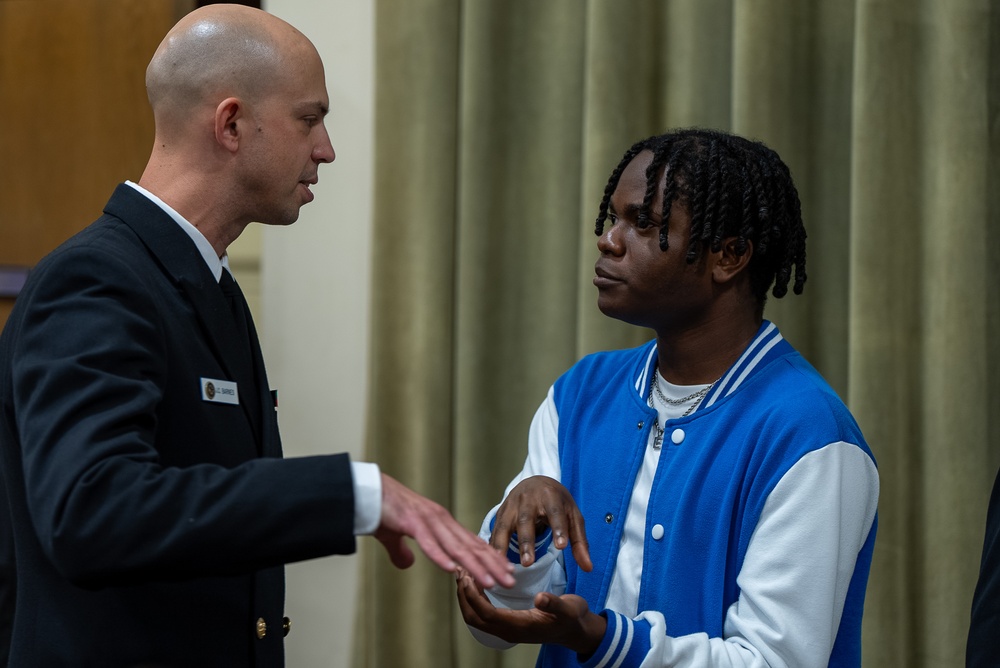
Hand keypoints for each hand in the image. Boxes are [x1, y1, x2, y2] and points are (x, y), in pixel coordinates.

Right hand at [374, 473, 514, 588]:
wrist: (367, 490)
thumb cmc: (383, 511)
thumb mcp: (395, 536)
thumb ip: (403, 551)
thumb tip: (407, 564)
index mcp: (440, 522)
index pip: (471, 543)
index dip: (490, 558)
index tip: (507, 571)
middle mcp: (440, 521)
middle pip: (470, 547)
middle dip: (492, 565)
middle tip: (511, 581)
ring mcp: (427, 521)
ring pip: (456, 548)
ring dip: (474, 566)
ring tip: (490, 582)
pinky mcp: (411, 522)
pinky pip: (429, 543)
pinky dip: (441, 557)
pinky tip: (453, 570)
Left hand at [456, 568, 605, 655]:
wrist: (576, 630)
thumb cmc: (571, 618)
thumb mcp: (567, 609)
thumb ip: (554, 604)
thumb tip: (541, 598)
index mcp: (520, 627)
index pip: (486, 614)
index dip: (474, 596)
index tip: (467, 576)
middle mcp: (509, 631)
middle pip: (475, 618)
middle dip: (463, 595)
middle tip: (460, 571)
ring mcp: (507, 628)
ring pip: (476, 617)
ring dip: (466, 596)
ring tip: (463, 573)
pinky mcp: (508, 623)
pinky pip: (483, 612)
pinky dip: (475, 597)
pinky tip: (476, 580)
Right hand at [491, 476, 591, 570]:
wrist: (536, 482)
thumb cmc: (558, 503)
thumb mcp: (573, 517)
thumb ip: (579, 542)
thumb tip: (588, 568)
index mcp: (550, 496)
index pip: (555, 513)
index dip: (558, 528)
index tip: (561, 546)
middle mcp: (528, 498)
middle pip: (526, 520)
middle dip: (527, 541)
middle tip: (528, 563)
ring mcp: (512, 504)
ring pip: (506, 525)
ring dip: (503, 545)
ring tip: (504, 566)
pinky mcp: (501, 511)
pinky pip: (495, 529)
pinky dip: (493, 545)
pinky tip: (491, 561)